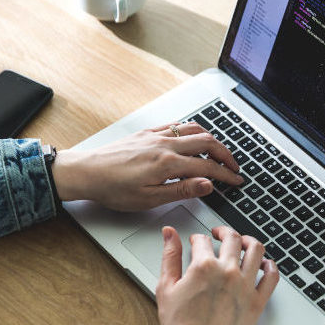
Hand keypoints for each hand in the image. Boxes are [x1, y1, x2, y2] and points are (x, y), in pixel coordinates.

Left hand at [50, 122, 242, 210]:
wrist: (86, 172)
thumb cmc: (113, 189)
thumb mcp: (150, 199)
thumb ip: (182, 190)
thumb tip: (208, 184)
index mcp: (167, 163)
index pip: (207, 167)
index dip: (226, 175)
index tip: (237, 181)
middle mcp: (164, 144)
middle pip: (206, 142)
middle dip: (225, 154)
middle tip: (234, 167)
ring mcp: (155, 135)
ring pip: (193, 129)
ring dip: (211, 140)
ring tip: (218, 152)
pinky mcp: (146, 132)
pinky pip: (176, 125)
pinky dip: (191, 130)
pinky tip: (192, 138)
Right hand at [156, 226, 279, 324]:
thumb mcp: (166, 287)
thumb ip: (169, 256)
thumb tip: (169, 234)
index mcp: (204, 267)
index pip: (203, 240)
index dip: (197, 238)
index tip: (196, 241)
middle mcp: (227, 272)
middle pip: (232, 238)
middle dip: (224, 231)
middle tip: (219, 234)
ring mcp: (245, 286)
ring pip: (256, 250)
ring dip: (249, 241)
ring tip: (243, 242)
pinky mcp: (257, 302)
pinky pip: (272, 277)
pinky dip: (270, 266)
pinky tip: (264, 263)